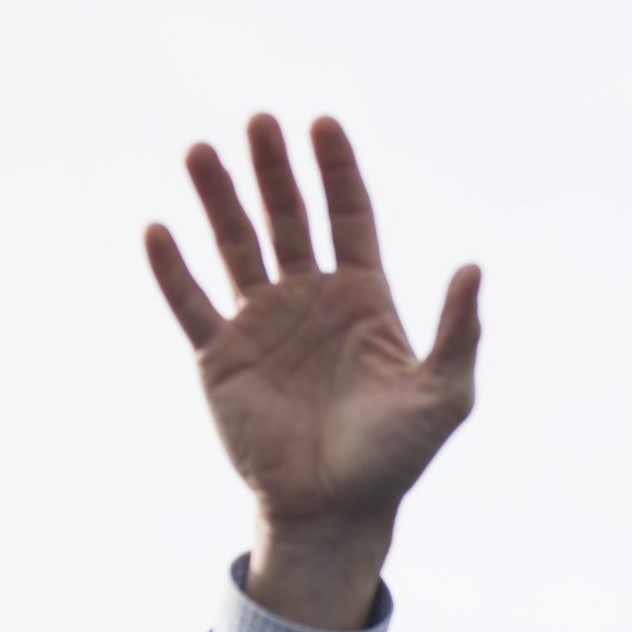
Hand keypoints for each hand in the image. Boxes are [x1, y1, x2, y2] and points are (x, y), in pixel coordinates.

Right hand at [146, 114, 482, 550]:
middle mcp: (309, 301)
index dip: (336, 170)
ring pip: (235, 247)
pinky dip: (173, 270)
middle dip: (274, 170)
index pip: (349, 216)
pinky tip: (159, 229)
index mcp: (363, 300)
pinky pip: (191, 305)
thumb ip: (457, 333)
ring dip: (218, 199)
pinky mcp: (220, 359)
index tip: (323, 123)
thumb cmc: (394, 458)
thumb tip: (472, 267)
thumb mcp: (442, 395)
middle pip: (289, 218)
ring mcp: (262, 326)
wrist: (335, 511)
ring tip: (200, 149)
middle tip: (260, 120)